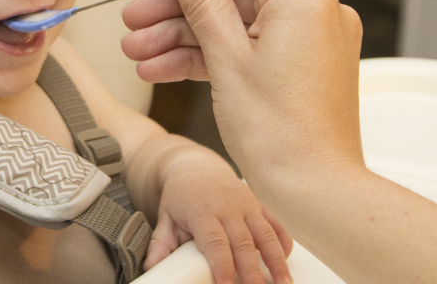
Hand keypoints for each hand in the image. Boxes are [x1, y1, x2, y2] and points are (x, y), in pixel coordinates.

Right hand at [121, 0, 364, 190]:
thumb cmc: (283, 136)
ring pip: (235, 22)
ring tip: (140, 51)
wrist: (314, 191)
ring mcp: (308, 43)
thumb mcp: (226, 56)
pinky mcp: (299, 69)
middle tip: (138, 18)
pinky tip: (164, 69)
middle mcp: (314, 13)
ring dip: (184, 34)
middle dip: (179, 4)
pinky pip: (248, 48)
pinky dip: (209, 56)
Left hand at [148, 148, 292, 283]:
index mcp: (202, 212)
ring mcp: (247, 204)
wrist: (196, 167)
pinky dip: (283, 243)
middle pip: (243, 242)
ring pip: (265, 235)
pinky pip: (276, 224)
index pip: (214, 242)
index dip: (222, 265)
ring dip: (276, 261)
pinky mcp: (259, 204)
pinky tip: (285, 262)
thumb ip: (160, 243)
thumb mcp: (165, 217)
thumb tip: (151, 267)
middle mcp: (228, 207)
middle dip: (252, 270)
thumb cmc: (181, 196)